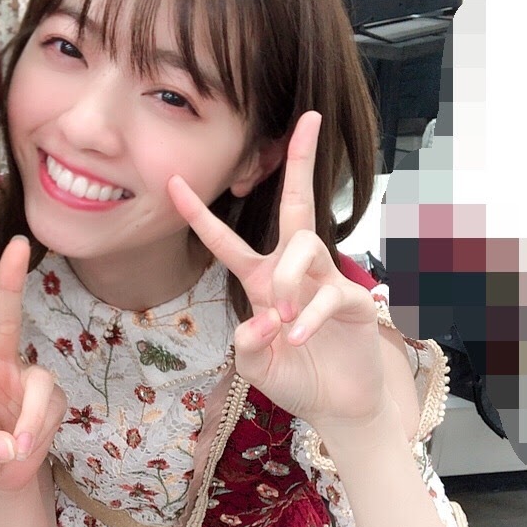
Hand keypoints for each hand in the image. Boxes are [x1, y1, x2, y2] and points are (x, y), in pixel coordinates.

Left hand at [0, 237, 65, 490]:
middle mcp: (0, 366)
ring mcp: (28, 381)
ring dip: (33, 418)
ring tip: (20, 450)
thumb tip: (12, 443)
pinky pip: (53, 410)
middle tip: (18, 246)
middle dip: (11, 282)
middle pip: (7, 319)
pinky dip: (41, 432)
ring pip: (41, 383)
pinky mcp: (52, 400)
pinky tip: (29, 448)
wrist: (2, 481)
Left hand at [167, 111, 387, 429]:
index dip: (199, 213)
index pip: (225, 241)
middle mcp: (293, 271)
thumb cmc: (295, 378)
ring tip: (283, 320)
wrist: (338, 406)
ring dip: (289, 279)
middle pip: (297, 204)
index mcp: (260, 280)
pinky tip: (297, 337)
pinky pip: (327, 292)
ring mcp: (325, 280)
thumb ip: (247, 345)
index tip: (173, 181)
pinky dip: (309, 315)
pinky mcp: (352, 299)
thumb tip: (260, 318)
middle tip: (309, 120)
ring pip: (305, 245)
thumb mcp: (256, 367)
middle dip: (301, 161)